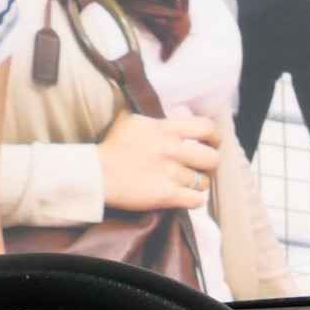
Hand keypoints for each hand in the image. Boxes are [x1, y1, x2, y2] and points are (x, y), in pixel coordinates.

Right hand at [98, 113, 219, 211]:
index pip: (206, 127)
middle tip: (201, 167)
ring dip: (198, 184)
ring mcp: (169, 173)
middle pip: (211, 158)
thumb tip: (166, 108)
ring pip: (203, 182)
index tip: (211, 143)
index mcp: (165, 128)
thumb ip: (153, 117)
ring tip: (188, 183)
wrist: (95, 173)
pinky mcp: (166, 195)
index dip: (214, 137)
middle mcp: (171, 149)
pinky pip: (196, 200)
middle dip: (209, 164)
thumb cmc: (112, 146)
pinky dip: (194, 200)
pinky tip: (186, 196)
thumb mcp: (131, 120)